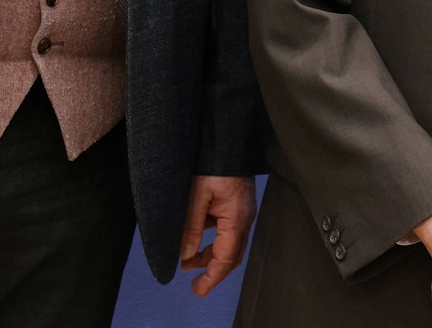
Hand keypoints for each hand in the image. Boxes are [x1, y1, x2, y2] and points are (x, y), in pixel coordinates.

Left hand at [179, 174, 256, 295]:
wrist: (228, 139)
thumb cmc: (214, 164)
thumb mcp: (197, 195)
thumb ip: (192, 226)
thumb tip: (186, 255)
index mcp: (237, 218)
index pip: (226, 258)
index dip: (212, 277)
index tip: (198, 290)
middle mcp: (245, 219)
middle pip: (232, 255)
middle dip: (213, 271)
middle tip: (195, 285)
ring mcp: (243, 212)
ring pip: (230, 244)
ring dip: (211, 256)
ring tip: (188, 263)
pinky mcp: (238, 205)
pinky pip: (228, 231)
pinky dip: (214, 241)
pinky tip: (198, 240)